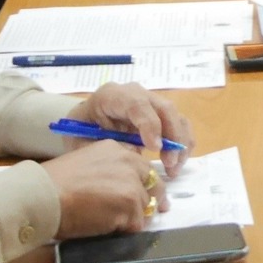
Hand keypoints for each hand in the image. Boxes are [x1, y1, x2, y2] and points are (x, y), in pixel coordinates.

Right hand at [42, 141, 155, 236]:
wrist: (44, 196)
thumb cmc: (54, 183)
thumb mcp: (85, 163)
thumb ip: (107, 170)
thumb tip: (116, 188)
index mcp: (116, 149)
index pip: (142, 166)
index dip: (142, 183)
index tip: (144, 193)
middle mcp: (128, 163)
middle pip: (152, 184)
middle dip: (148, 200)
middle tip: (144, 214)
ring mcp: (131, 184)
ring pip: (145, 207)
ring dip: (132, 218)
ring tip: (111, 223)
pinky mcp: (129, 206)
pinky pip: (136, 225)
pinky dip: (125, 230)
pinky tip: (107, 229)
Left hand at [65, 83, 194, 175]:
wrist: (81, 127)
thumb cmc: (79, 134)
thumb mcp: (84, 143)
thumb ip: (107, 148)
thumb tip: (134, 155)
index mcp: (111, 95)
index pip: (137, 103)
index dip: (149, 124)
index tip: (154, 149)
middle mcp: (135, 94)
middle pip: (164, 108)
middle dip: (172, 136)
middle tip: (170, 163)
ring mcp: (150, 103)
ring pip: (177, 117)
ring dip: (181, 143)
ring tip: (173, 169)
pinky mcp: (160, 116)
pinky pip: (180, 125)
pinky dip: (183, 144)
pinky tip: (176, 163)